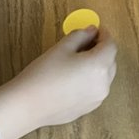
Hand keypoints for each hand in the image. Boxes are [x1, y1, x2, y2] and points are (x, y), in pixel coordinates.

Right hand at [0, 27, 116, 138]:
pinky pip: (95, 89)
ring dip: (97, 66)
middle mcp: (104, 84)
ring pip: (104, 77)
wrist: (28, 105)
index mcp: (99, 66)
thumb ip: (80, 36)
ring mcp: (97, 99)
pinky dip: (90, 80)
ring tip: (77, 61)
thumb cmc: (43, 74)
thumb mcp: (61, 48)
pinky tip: (72, 78)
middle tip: (84, 43)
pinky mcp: (88, 108)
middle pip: (110, 61)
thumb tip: (91, 31)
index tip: (95, 30)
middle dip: (101, 50)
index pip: (110, 45)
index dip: (104, 34)